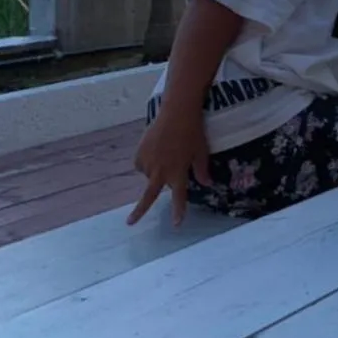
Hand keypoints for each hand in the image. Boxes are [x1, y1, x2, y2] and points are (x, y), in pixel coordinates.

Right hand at [128, 112, 210, 226]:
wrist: (177, 112)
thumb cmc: (193, 132)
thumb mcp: (201, 152)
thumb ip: (202, 170)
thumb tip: (207, 184)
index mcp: (178, 173)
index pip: (179, 197)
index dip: (178, 211)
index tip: (175, 225)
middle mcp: (160, 171)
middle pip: (148, 196)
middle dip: (139, 211)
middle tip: (130, 223)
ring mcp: (148, 163)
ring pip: (149, 175)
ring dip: (156, 171)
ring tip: (167, 151)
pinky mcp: (139, 154)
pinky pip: (142, 164)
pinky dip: (148, 161)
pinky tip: (156, 149)